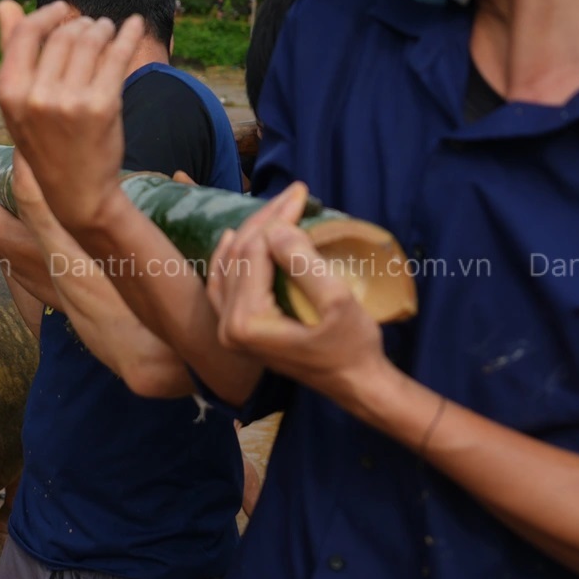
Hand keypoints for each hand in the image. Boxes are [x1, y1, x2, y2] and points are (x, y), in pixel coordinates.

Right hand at [0, 0, 147, 231]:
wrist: (77, 190)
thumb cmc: (47, 142)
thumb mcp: (20, 103)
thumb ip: (12, 54)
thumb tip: (5, 4)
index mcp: (10, 93)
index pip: (26, 33)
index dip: (47, 14)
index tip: (64, 9)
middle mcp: (37, 96)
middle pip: (63, 35)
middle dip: (82, 24)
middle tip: (94, 27)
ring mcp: (70, 101)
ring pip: (91, 41)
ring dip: (104, 28)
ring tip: (108, 30)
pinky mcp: (103, 105)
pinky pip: (117, 55)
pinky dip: (128, 34)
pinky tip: (133, 24)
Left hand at [204, 182, 389, 407]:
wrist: (355, 385)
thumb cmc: (353, 347)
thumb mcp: (337, 301)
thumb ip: (304, 263)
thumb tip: (277, 229)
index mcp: (245, 322)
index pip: (253, 253)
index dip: (276, 218)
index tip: (301, 193)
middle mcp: (227, 327)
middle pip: (238, 256)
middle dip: (265, 220)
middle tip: (293, 192)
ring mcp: (228, 331)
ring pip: (228, 266)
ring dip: (251, 234)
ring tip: (275, 206)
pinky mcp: (237, 331)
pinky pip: (223, 285)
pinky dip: (229, 258)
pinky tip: (232, 237)